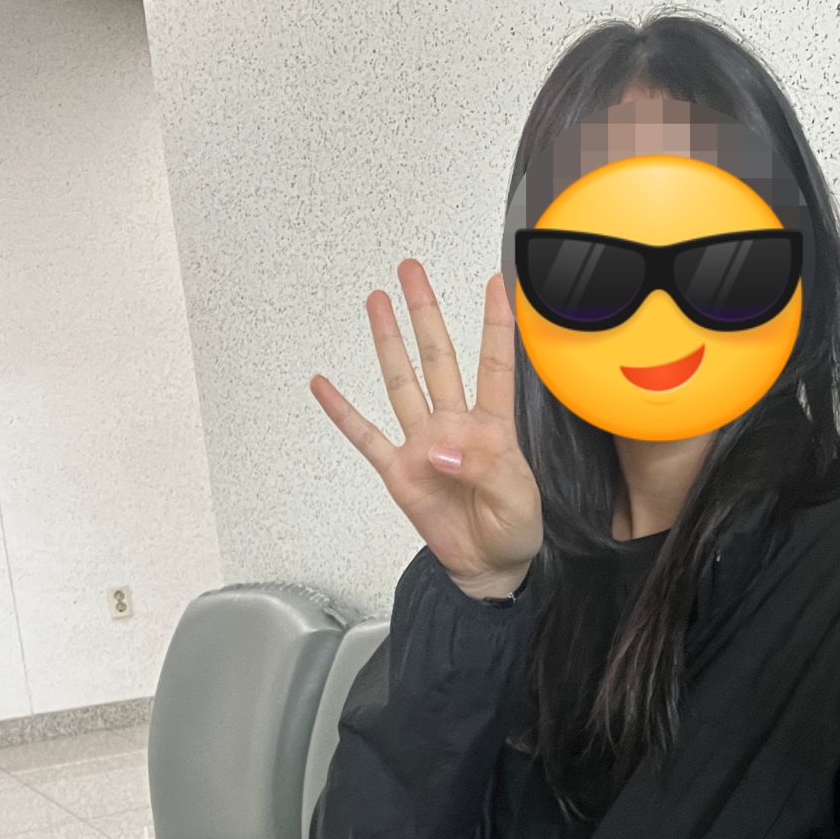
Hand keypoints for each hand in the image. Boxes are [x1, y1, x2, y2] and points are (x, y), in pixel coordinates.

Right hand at [311, 263, 542, 598]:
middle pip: (438, 357)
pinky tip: (323, 385)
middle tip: (412, 272)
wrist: (488, 566)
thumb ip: (483, 468)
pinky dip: (342, 411)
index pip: (494, 365)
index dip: (495, 324)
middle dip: (425, 312)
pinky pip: (365, 436)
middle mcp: (454, 427)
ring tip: (376, 302)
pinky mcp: (399, 471)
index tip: (495, 284)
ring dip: (388, 342)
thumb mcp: (516, 498)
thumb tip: (440, 448)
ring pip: (402, 382)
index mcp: (492, 427)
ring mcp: (423, 445)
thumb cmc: (512, 529)